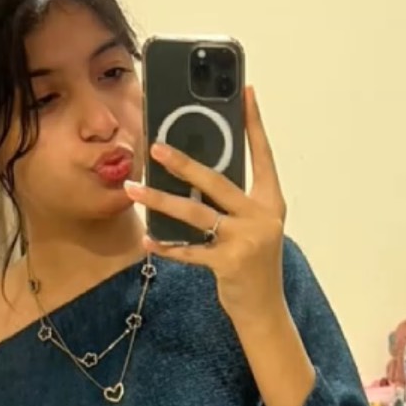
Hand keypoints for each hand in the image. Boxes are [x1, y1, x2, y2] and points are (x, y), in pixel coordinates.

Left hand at [124, 84, 286, 326]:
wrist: (265, 311)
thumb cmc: (253, 263)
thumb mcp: (252, 227)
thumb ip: (232, 203)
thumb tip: (194, 175)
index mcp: (271, 202)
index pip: (263, 155)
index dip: (254, 124)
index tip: (246, 94)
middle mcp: (261, 217)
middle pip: (217, 182)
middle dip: (183, 163)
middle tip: (155, 146)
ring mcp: (246, 241)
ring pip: (196, 214)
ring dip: (160, 201)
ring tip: (134, 188)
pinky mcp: (229, 264)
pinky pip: (189, 251)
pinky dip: (166, 246)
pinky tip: (148, 240)